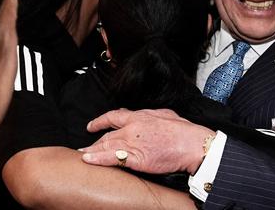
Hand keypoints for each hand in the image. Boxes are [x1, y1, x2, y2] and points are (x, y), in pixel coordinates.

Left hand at [80, 108, 214, 174]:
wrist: (191, 145)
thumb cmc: (183, 131)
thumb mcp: (164, 115)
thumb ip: (150, 115)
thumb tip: (145, 115)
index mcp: (139, 117)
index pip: (114, 116)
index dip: (100, 121)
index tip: (92, 125)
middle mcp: (132, 129)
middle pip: (107, 135)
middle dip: (95, 141)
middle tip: (85, 147)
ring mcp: (132, 143)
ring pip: (106, 146)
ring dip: (92, 150)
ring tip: (82, 154)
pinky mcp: (135, 158)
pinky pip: (112, 158)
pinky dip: (97, 158)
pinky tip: (88, 159)